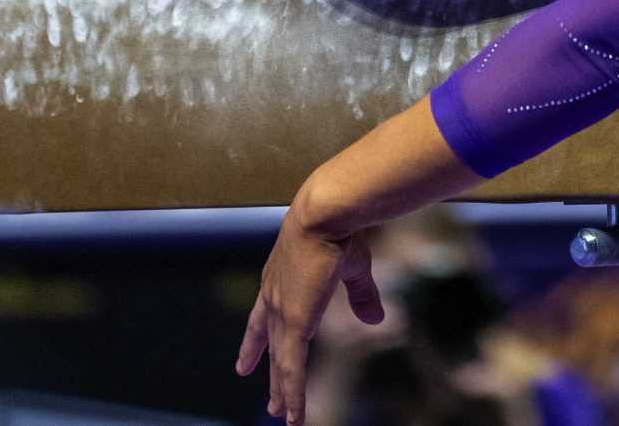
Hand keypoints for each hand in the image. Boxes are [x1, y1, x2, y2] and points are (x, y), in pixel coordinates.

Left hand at [238, 189, 383, 424]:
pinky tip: (294, 416)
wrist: (325, 213)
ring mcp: (281, 312)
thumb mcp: (352, 267)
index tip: (243, 364)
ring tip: (281, 415)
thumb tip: (375, 320)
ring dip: (283, 390)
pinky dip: (294, 394)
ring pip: (281, 363)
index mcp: (280, 278)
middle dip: (269, 374)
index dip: (254, 344)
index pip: (261, 319)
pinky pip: (292, 369)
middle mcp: (274, 297)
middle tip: (268, 400)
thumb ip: (361, 295)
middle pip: (269, 345)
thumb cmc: (339, 228)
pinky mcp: (294, 324)